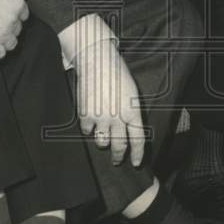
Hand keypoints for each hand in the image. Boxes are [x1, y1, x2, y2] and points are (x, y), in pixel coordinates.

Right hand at [0, 0, 28, 59]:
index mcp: (18, 4)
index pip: (23, 13)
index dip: (17, 15)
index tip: (11, 16)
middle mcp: (14, 19)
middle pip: (17, 29)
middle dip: (11, 29)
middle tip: (4, 29)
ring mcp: (3, 32)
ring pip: (11, 43)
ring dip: (6, 42)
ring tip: (1, 41)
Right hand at [74, 38, 146, 166]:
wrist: (97, 61)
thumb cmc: (117, 73)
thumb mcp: (132, 92)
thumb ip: (132, 112)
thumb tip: (130, 127)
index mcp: (132, 111)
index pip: (138, 140)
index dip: (137, 154)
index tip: (135, 162)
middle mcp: (117, 117)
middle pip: (119, 146)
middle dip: (118, 156)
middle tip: (117, 160)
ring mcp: (100, 118)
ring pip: (102, 142)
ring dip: (103, 141)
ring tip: (103, 137)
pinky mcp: (85, 115)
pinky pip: (87, 131)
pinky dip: (89, 129)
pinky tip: (91, 123)